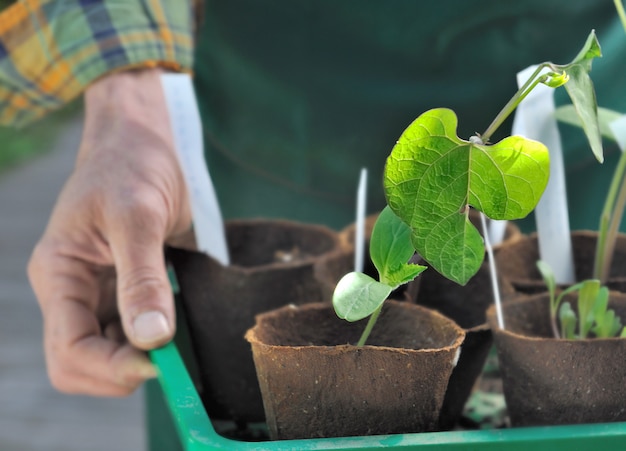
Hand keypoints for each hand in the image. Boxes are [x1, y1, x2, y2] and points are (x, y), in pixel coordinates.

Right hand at [28, 69, 191, 395]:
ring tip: (177, 339)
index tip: (158, 361)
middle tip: (169, 359)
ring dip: (140, 358)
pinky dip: (152, 340)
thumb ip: (142, 277)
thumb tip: (152, 337)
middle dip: (122, 371)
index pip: (69, 347)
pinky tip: (176, 325)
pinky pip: (130, 331)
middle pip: (80, 362)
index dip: (110, 367)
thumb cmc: (133, 165)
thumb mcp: (138, 217)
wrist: (146, 140)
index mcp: (59, 273)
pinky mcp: (124, 287)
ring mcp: (97, 291)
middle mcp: (72, 289)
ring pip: (107, 352)